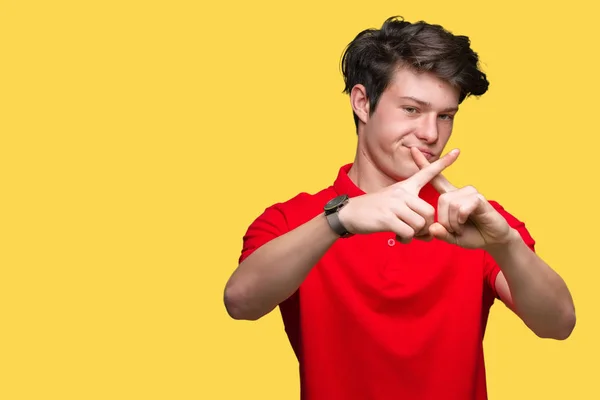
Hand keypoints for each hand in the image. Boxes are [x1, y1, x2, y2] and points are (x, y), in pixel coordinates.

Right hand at [338, 149, 459, 243]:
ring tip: (407, 235)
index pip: (426, 172)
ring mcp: (394, 205)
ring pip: (420, 224)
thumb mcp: (392, 201)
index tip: (458, 151)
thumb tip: (427, 228)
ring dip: (416, 235)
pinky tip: (399, 238)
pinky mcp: (387, 218)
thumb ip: (410, 210)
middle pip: (429, 212)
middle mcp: (401, 193)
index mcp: (404, 187)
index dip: (442, 163)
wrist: (349, 213)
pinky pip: (408, 233)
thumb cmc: (374, 210)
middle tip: (417, 232)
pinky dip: (407, 239)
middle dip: (426, 226)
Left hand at [410, 147, 513, 248]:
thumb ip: (440, 233)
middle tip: (454, 229)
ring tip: (461, 226)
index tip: (414, 151)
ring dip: (454, 221)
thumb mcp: (451, 236)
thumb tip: (433, 228)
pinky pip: (462, 206)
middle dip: (444, 220)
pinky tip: (466, 221)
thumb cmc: (471, 235)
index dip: (424, 165)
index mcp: (450, 197)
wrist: (493, 240)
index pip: (435, 178)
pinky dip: (461, 218)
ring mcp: (470, 193)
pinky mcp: (479, 199)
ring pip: (451, 203)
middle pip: (442, 200)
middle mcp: (459, 191)